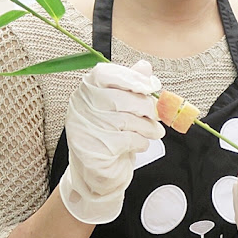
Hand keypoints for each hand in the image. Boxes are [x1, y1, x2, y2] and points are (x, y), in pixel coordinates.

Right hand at [59, 60, 164, 223]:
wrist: (98, 171)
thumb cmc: (110, 133)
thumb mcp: (121, 105)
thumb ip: (130, 84)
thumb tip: (144, 66)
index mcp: (85, 90)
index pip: (104, 74)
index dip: (131, 77)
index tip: (151, 85)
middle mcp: (80, 107)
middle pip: (119, 98)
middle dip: (145, 106)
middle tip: (157, 113)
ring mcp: (84, 130)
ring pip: (126, 120)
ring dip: (147, 126)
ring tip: (153, 131)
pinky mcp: (93, 152)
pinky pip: (127, 140)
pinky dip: (141, 142)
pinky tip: (140, 143)